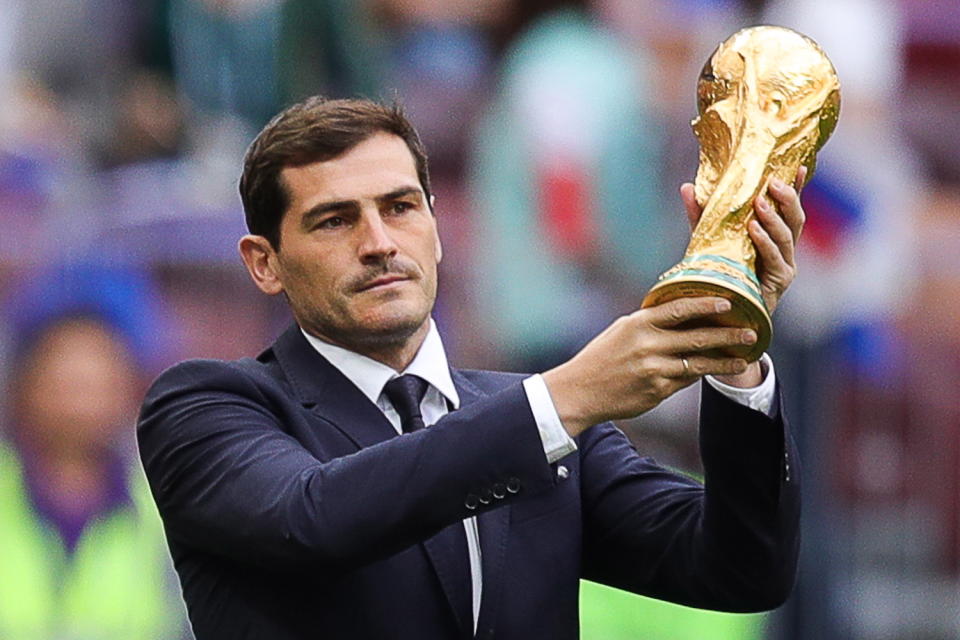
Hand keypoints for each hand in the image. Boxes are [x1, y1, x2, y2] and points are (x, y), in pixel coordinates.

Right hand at [542, 297, 757, 435]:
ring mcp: (654, 369)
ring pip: (699, 363)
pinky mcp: (657, 390)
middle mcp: (648, 345)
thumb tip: (682, 314)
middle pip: (697, 337)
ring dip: (725, 360)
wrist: (579, 391)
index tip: (728, 301)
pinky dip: (703, 374)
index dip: (706, 304)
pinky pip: (686, 380)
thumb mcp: (621, 331)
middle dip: (727, 334)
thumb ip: (649, 323)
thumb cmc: (601, 358)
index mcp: (638, 324)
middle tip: (751, 331)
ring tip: (745, 357)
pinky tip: (717, 371)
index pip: (678, 309)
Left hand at [680, 167, 806, 314]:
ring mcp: (786, 265)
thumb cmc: (719, 274)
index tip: (801, 166)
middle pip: (795, 218)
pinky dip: (765, 242)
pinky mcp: (779, 281)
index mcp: (774, 236)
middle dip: (788, 197)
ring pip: (787, 236)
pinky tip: (754, 230)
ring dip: (773, 218)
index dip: (797, 187)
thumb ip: (700, 214)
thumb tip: (686, 186)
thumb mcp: (708, 239)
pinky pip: (776, 258)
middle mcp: (785, 249)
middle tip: (773, 182)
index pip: (788, 208)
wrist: (720, 312)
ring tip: (759, 203)